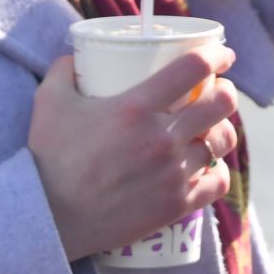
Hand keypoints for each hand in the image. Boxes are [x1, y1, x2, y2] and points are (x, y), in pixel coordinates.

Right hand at [27, 47, 239, 261]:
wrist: (47, 218)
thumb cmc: (48, 158)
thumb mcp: (49, 101)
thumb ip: (64, 70)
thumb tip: (77, 54)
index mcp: (136, 107)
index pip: (194, 68)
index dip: (217, 55)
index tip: (223, 55)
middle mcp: (161, 138)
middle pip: (222, 104)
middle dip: (226, 92)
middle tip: (218, 92)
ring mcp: (172, 174)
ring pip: (222, 142)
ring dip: (222, 130)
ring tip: (213, 128)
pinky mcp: (175, 205)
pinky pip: (218, 182)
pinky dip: (218, 171)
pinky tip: (210, 165)